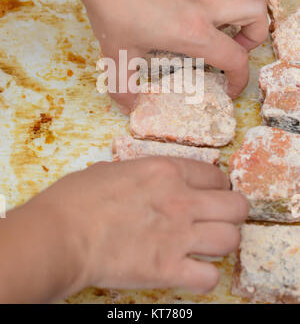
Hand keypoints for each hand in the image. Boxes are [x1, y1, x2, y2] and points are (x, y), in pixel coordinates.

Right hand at [30, 157, 248, 294]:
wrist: (59, 235)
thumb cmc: (76, 199)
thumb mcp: (111, 170)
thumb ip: (139, 174)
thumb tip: (144, 180)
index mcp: (165, 171)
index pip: (216, 176)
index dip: (218, 186)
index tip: (211, 195)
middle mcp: (180, 200)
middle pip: (236, 207)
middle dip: (232, 213)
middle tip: (217, 219)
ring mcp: (177, 235)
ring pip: (231, 239)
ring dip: (222, 243)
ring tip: (207, 245)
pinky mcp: (168, 269)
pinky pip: (209, 277)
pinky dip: (204, 276)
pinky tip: (190, 271)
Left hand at [82, 0, 267, 111]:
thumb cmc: (111, 7)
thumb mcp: (117, 55)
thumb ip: (124, 87)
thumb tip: (129, 107)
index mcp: (194, 31)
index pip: (236, 59)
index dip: (240, 80)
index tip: (230, 87)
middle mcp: (206, 4)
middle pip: (259, 13)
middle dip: (257, 35)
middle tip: (236, 45)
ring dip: (242, 7)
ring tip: (223, 21)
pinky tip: (195, 0)